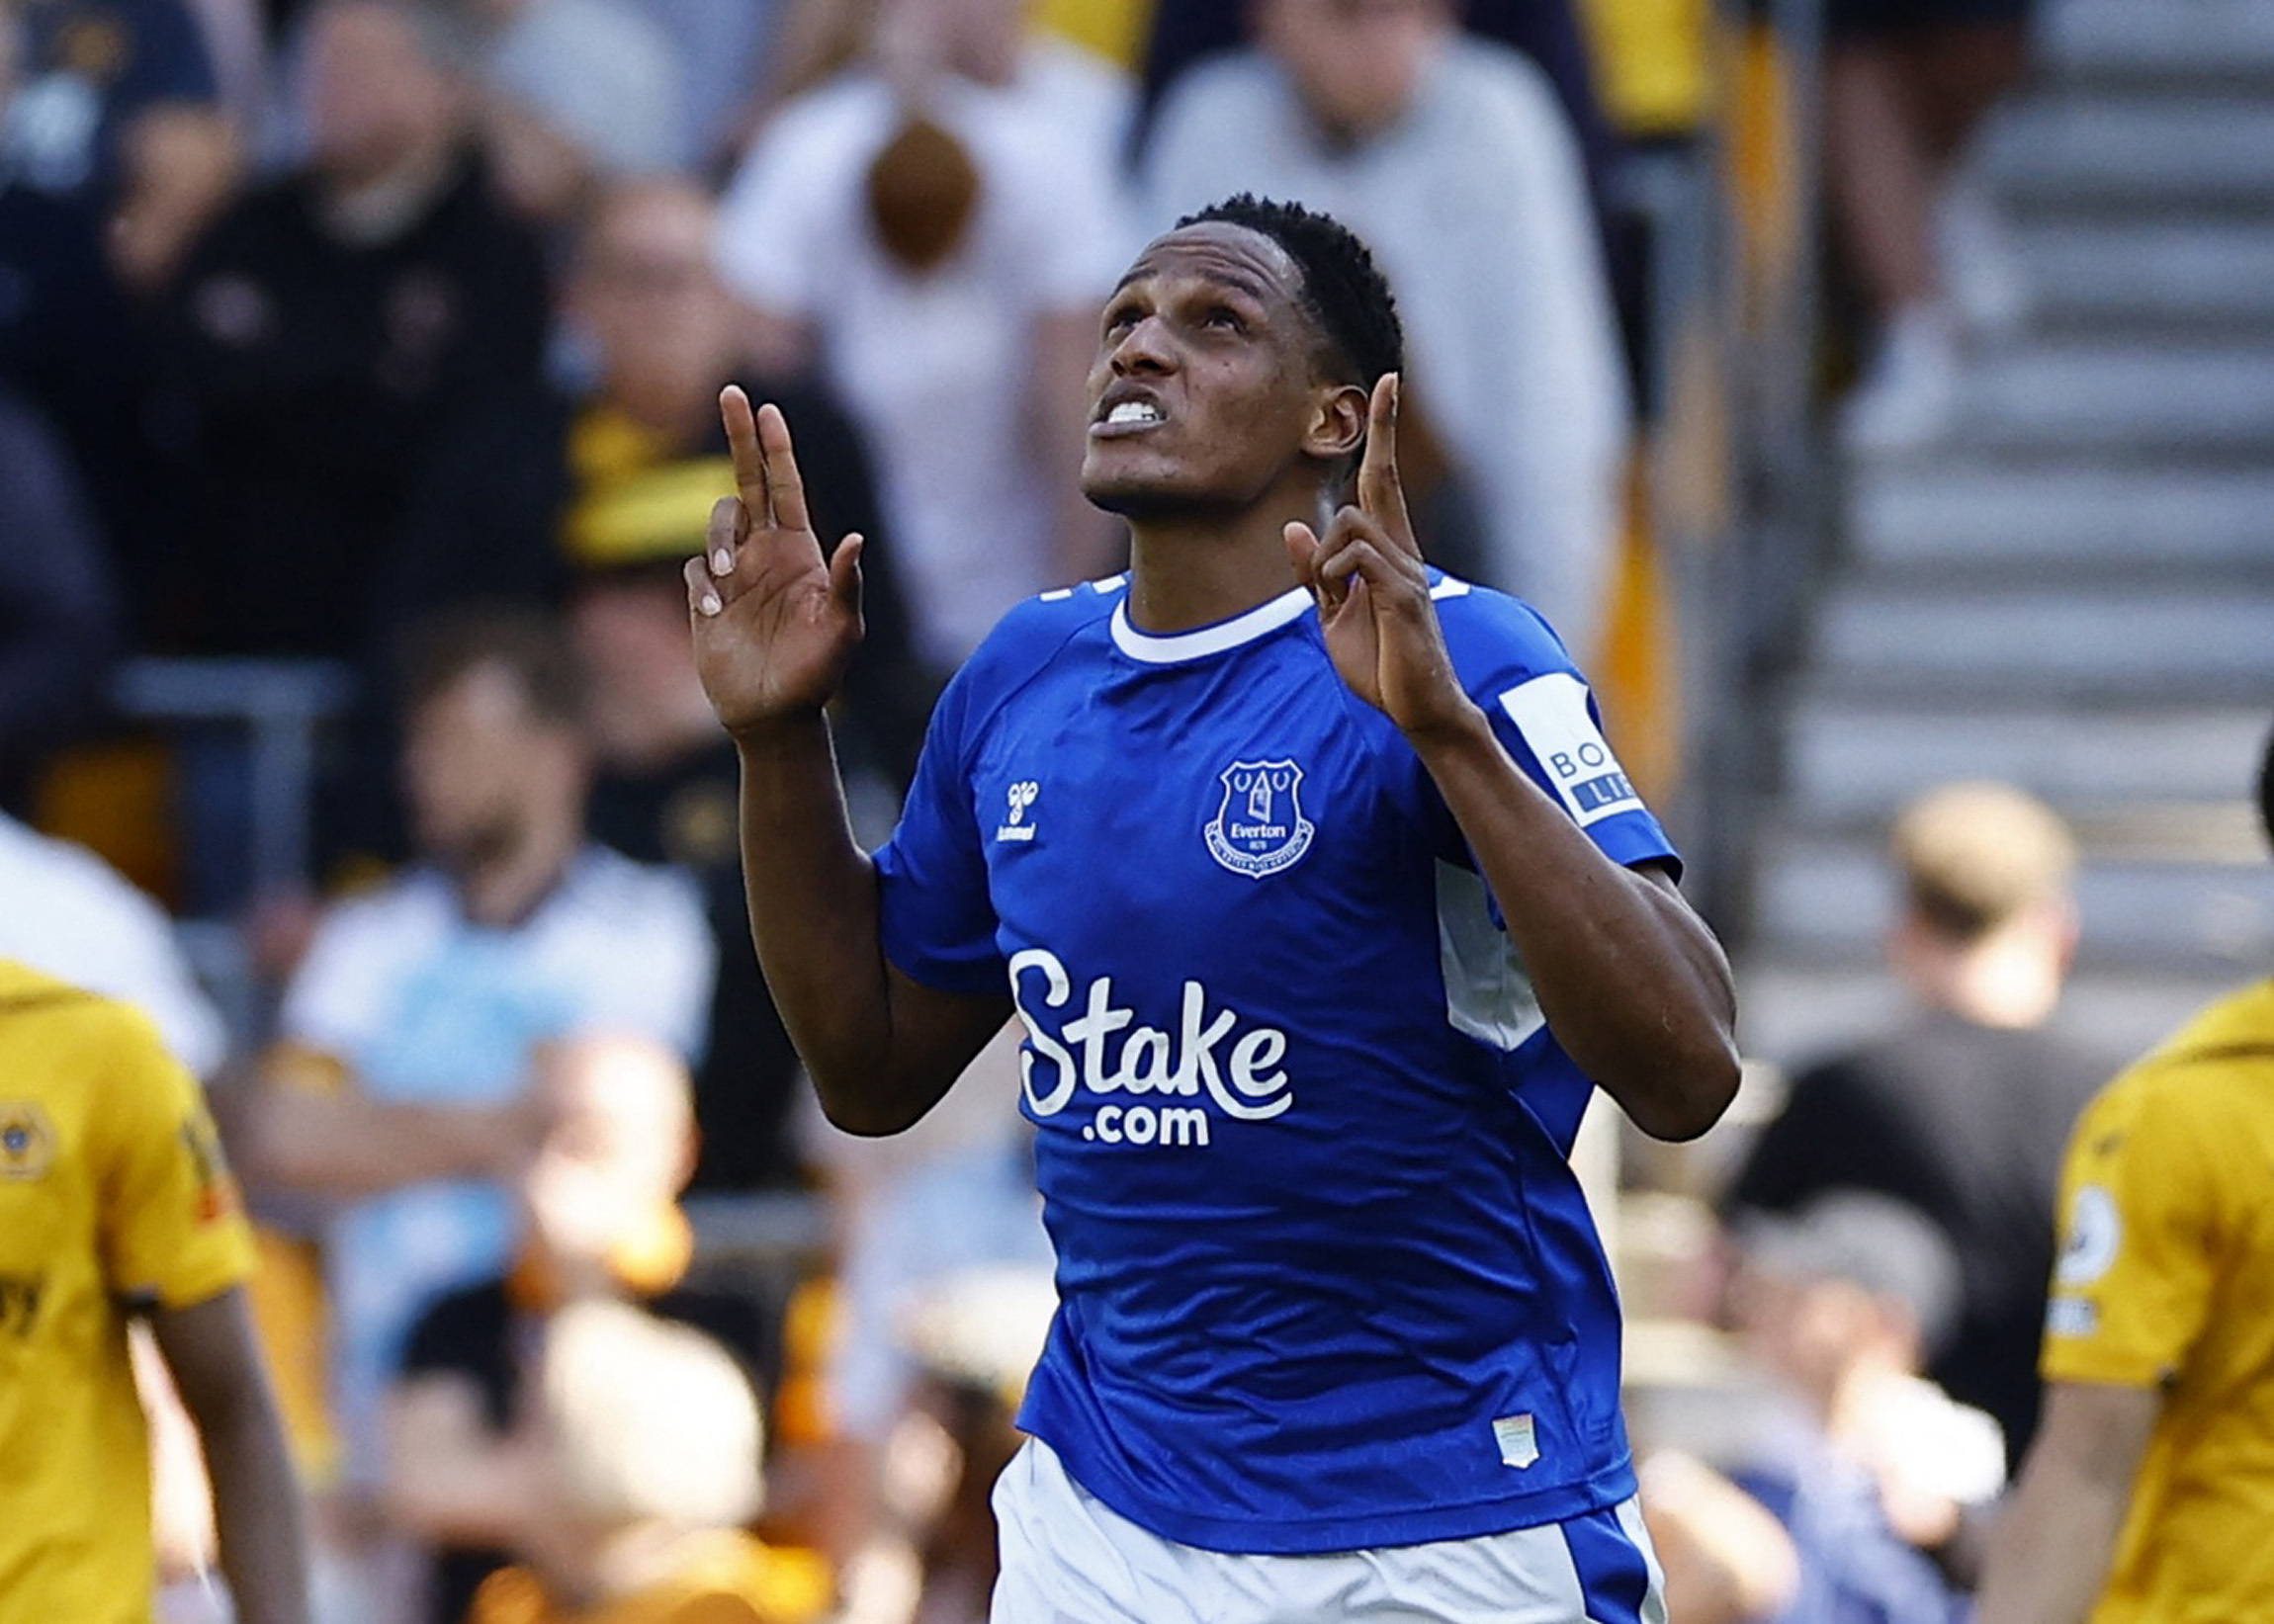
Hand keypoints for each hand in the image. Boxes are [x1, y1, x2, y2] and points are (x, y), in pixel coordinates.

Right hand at [687, 386, 864, 739]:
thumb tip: (856, 538)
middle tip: (731, 391)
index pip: (785, 487)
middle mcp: (765, 552)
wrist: (775, 714)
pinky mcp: (706, 597)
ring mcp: (733, 573)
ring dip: (718, 539)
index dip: (776, 448)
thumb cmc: (816, 673)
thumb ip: (848, 585)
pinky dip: (701, 582)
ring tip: (729, 584)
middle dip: (740, 436)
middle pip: (747, 480)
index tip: (767, 409)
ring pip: (716, 522)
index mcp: (800, 551)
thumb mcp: (843, 631)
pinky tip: (712, 611)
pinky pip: (694, 569)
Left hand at [1284, 374, 1475, 740]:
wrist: (1418, 709)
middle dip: (1384, 428)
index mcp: (1387, 554)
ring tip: (1330, 596)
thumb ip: (1313, 574)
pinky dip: (1334, 573)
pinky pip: (1359, 557)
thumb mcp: (1333, 616)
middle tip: (1387, 379)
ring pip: (1352, 522)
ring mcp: (1406, 571)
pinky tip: (1338, 599)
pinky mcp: (1404, 596)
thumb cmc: (1382, 665)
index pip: (1381, 485)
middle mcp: (1402, 552)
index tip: (1385, 387)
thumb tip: (1294, 527)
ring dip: (1324, 555)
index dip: (1382, 437)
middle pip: (1381, 480)